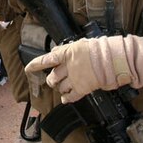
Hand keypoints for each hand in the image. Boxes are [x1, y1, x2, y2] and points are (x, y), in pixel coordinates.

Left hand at [24, 36, 142, 103]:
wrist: (114, 59)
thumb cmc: (100, 49)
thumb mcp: (81, 44)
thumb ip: (66, 50)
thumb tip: (55, 53)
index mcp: (67, 53)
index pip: (47, 59)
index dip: (36, 64)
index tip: (28, 68)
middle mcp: (68, 67)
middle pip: (52, 76)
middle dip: (52, 79)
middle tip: (56, 79)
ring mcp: (74, 78)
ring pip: (59, 87)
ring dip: (60, 88)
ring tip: (66, 86)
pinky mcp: (82, 89)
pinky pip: (70, 97)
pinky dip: (66, 98)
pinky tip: (66, 98)